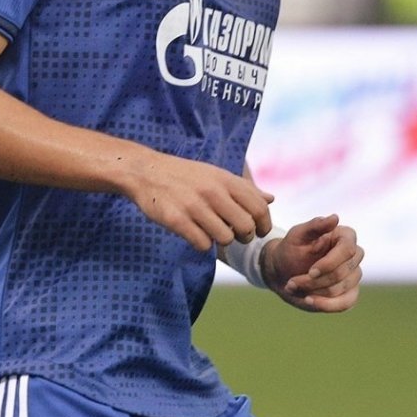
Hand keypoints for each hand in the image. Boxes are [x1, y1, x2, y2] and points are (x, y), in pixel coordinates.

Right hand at [124, 154, 273, 250]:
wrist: (146, 172)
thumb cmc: (185, 175)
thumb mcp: (216, 175)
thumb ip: (244, 188)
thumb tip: (271, 199)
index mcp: (225, 179)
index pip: (259, 207)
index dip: (263, 224)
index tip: (258, 231)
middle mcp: (212, 192)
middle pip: (246, 227)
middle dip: (245, 237)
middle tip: (236, 235)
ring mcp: (194, 206)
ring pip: (226, 238)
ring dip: (222, 241)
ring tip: (212, 232)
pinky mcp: (177, 220)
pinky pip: (203, 244)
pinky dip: (202, 244)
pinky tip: (196, 234)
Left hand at [263, 214, 362, 311]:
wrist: (283, 271)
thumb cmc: (291, 249)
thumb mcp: (297, 235)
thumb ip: (315, 226)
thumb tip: (335, 218)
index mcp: (345, 236)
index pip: (348, 250)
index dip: (330, 263)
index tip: (310, 272)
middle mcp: (354, 255)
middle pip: (344, 273)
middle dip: (315, 281)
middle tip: (291, 282)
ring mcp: (354, 275)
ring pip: (341, 289)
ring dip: (314, 292)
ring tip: (293, 286)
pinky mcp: (350, 293)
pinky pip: (346, 303)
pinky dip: (326, 305)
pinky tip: (308, 300)